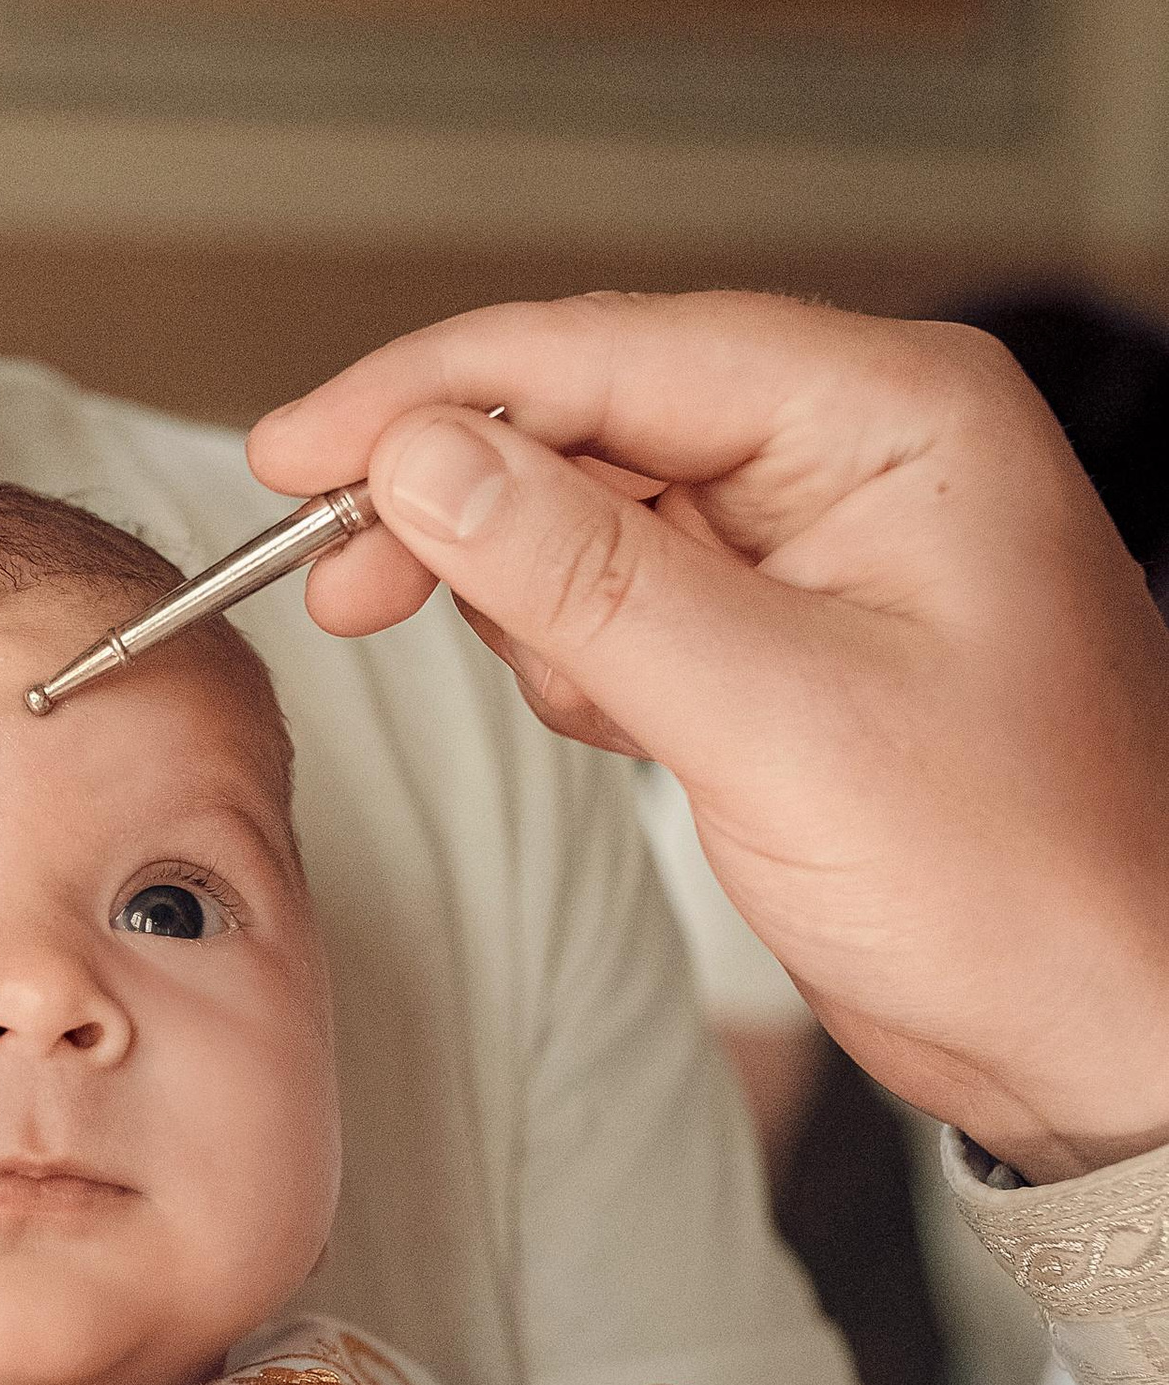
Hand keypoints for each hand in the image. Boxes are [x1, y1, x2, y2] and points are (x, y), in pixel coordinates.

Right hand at [248, 293, 1168, 1184]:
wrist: (1105, 1035)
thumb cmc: (1024, 884)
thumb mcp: (777, 722)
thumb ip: (586, 579)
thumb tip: (425, 461)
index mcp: (894, 415)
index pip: (613, 349)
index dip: (432, 393)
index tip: (296, 454)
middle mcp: (858, 450)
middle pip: (587, 417)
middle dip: (463, 507)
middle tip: (341, 586)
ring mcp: (821, 541)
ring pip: (589, 513)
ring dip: (535, 606)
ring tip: (598, 712)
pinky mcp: (787, 632)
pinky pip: (625, 599)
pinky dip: (582, 661)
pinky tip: (622, 729)